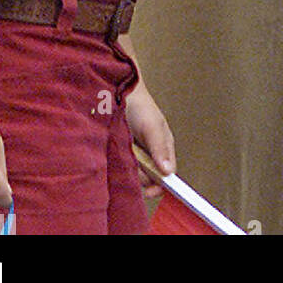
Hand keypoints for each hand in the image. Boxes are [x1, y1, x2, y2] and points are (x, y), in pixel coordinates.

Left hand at [126, 81, 175, 199]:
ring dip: (127, 170)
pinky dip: (117, 166)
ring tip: (121, 153)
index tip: (149, 190)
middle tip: (131, 162)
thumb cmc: (139, 105)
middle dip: (139, 176)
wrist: (115, 92)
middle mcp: (150, 154)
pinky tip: (113, 155)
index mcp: (163, 148)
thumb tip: (168, 172)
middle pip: (148, 179)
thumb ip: (160, 147)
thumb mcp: (152, 125)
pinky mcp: (120, 155)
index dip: (159, 185)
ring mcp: (134, 156)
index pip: (166, 175)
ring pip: (134, 175)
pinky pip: (121, 168)